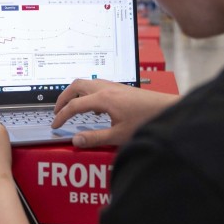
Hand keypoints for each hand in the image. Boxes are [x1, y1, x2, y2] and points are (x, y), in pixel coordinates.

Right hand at [52, 79, 179, 147]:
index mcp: (103, 99)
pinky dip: (86, 93)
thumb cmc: (146, 121)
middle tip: (57, 112)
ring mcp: (114, 86)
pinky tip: (92, 107)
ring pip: (86, 83)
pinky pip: (96, 85)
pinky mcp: (120, 88)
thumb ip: (95, 138)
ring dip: (74, 93)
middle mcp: (106, 88)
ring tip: (70, 107)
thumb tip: (75, 141)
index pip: (74, 105)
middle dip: (63, 98)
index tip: (55, 126)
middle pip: (76, 86)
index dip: (62, 116)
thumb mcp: (119, 135)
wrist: (167, 110)